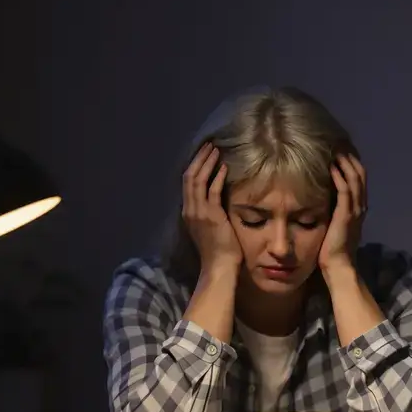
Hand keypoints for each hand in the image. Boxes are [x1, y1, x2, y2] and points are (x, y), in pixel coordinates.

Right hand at [182, 142, 241, 272]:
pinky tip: (224, 167)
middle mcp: (189, 210)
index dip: (195, 166)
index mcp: (188, 212)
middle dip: (199, 159)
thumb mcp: (208, 226)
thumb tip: (216, 196)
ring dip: (207, 163)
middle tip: (209, 145)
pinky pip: (212, 191)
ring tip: (215, 150)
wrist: (219, 265)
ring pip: (197, 180)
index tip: (204, 154)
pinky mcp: (211, 215)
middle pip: (189, 177)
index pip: (187, 183)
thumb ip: (208, 211)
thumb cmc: (218, 249)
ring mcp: (198, 212)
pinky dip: (217, 177)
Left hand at [319, 154, 367, 272]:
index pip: (359, 177)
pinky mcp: (346, 215)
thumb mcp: (335, 223)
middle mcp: (360, 205)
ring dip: (345, 161)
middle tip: (339, 140)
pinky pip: (345, 190)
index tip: (341, 147)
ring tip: (335, 147)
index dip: (352, 160)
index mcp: (359, 207)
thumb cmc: (332, 248)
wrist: (339, 266)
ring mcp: (355, 210)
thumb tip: (322, 194)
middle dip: (350, 155)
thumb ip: (333, 209)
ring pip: (355, 178)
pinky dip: (339, 176)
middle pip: (360, 172)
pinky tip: (331, 165)